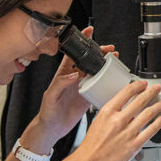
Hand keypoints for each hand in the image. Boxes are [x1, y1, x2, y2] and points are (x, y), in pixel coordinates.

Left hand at [34, 27, 115, 148]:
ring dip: (105, 64)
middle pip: (88, 60)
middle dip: (99, 51)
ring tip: (114, 59)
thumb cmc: (47, 111)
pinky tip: (113, 78)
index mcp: (64, 73)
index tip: (89, 32)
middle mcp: (74, 78)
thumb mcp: (51, 95)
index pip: (73, 53)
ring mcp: (82, 86)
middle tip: (109, 49)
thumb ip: (61, 83)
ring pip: (96, 71)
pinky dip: (107, 81)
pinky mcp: (88, 96)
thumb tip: (74, 74)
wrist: (52, 128)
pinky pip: (99, 86)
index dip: (81, 41)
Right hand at [68, 81, 160, 160]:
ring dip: (158, 106)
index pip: (126, 92)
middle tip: (157, 89)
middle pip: (140, 101)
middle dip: (151, 92)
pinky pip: (151, 130)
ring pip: (148, 114)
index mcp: (107, 112)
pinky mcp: (135, 145)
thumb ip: (113, 113)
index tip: (143, 84)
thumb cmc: (92, 144)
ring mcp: (128, 133)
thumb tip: (128, 108)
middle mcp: (119, 120)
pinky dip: (158, 123)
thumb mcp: (98, 121)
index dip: (138, 86)